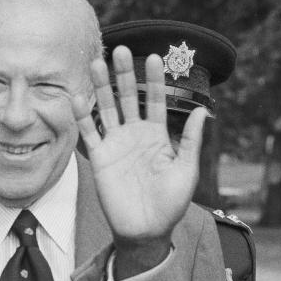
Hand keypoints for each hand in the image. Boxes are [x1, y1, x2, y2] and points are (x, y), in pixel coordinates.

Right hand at [73, 46, 207, 273]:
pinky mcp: (100, 158)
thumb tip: (203, 110)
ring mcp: (116, 145)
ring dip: (101, 86)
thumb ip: (190, 139)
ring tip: (96, 61)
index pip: (155, 100)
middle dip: (124, 73)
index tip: (155, 57)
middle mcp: (135, 135)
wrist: (148, 230)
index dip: (155, 80)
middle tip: (120, 49)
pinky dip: (83, 116)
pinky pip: (90, 133)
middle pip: (129, 97)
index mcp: (158, 136)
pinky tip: (78, 96)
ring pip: (107, 108)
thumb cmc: (171, 203)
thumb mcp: (186, 169)